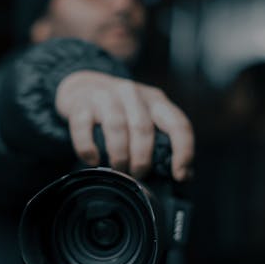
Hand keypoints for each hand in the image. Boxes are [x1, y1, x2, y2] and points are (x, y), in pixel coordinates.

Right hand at [55, 71, 193, 180]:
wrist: (82, 87)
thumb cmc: (120, 112)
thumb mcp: (146, 120)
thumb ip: (163, 143)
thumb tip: (184, 176)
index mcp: (156, 101)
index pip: (178, 124)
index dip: (183, 151)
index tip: (179, 175)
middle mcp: (133, 94)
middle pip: (143, 128)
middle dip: (142, 159)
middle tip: (138, 176)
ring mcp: (105, 96)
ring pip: (116, 126)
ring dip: (119, 155)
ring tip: (118, 170)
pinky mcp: (81, 104)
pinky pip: (84, 127)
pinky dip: (88, 148)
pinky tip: (93, 160)